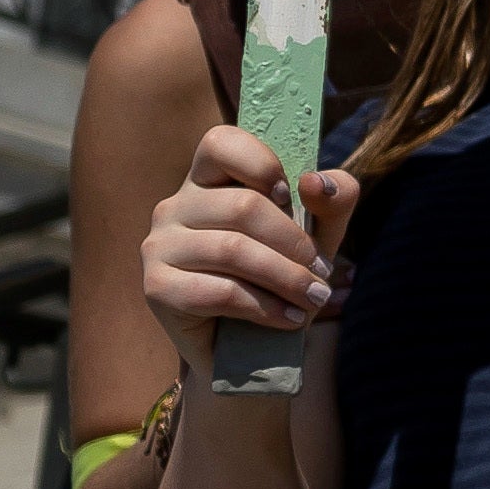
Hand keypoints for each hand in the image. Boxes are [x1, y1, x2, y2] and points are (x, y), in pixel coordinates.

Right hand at [142, 123, 359, 361]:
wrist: (250, 346)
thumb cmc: (282, 276)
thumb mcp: (319, 233)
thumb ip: (332, 199)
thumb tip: (315, 182)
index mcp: (207, 179)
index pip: (221, 142)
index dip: (261, 163)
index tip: (289, 196)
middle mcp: (175, 206)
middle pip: (241, 206)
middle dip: (294, 243)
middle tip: (322, 274)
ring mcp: (159, 246)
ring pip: (232, 250)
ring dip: (286, 278)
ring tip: (314, 298)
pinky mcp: (157, 288)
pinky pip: (217, 291)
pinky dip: (264, 307)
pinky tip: (290, 318)